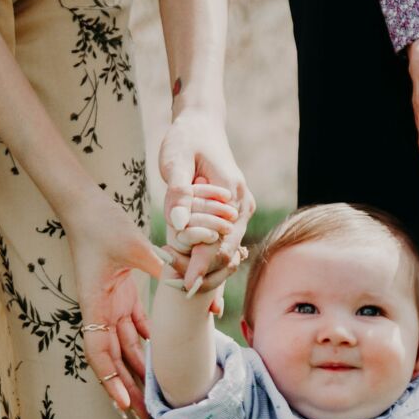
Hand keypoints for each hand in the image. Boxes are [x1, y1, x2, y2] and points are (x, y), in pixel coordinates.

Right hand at [62, 191, 165, 418]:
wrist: (86, 206)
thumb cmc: (102, 223)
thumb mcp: (133, 245)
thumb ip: (160, 265)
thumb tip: (187, 278)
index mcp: (95, 304)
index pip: (99, 352)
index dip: (111, 382)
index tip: (125, 407)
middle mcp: (99, 310)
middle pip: (113, 360)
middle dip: (128, 390)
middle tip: (146, 418)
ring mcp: (110, 304)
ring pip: (125, 347)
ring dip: (138, 371)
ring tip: (155, 397)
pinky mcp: (121, 295)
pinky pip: (134, 327)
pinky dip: (146, 344)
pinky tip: (161, 358)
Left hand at [158, 107, 253, 292]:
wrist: (201, 125)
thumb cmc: (185, 140)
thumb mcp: (175, 161)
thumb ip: (178, 192)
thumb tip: (179, 224)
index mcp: (231, 193)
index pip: (219, 240)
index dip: (202, 265)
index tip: (185, 286)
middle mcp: (242, 205)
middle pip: (227, 252)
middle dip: (206, 275)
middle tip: (181, 292)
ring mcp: (241, 210)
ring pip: (227, 251)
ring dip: (208, 270)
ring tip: (187, 291)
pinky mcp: (233, 214)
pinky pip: (224, 243)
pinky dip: (210, 259)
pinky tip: (196, 276)